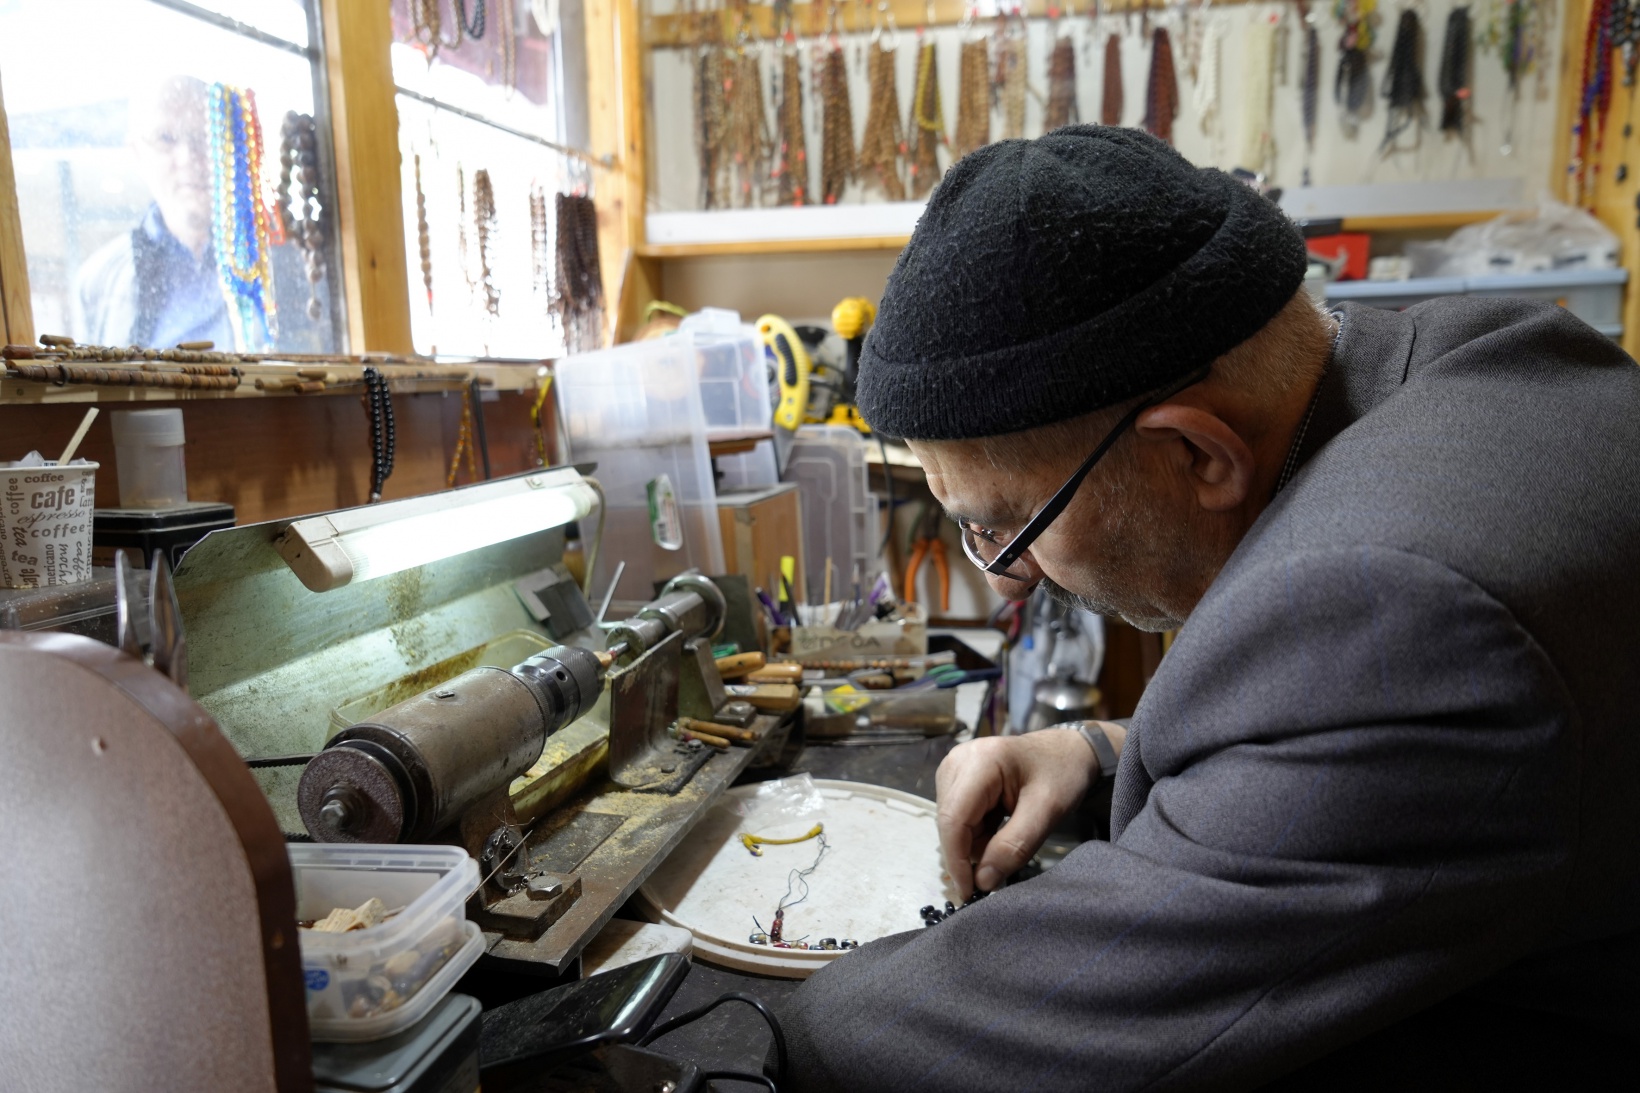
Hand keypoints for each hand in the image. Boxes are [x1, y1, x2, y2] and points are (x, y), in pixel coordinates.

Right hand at [934, 728, 1104, 899]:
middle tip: (994, 876)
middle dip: (968, 854)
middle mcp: (958, 761)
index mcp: (981, 761)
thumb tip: (982, 881)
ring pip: (952, 823)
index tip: (969, 893)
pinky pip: (958, 817)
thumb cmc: (1063, 774)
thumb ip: (1015, 847)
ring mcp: (955, 768)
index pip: (954, 818)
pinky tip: (998, 833)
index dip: (956, 859)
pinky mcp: (958, 778)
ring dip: (974, 844)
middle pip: (950, 822)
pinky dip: (976, 834)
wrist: (1069, 751)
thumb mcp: (1048, 812)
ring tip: (1005, 845)